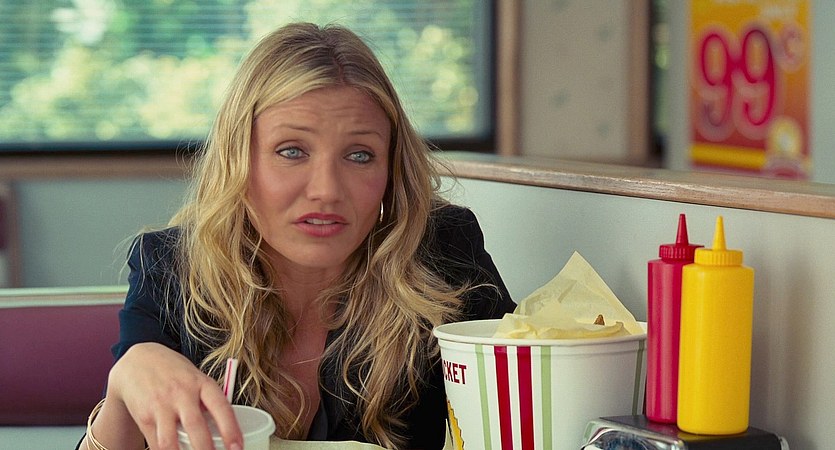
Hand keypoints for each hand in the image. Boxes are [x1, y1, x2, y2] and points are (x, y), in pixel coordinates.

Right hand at [107, 342, 243, 449]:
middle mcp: (181, 393)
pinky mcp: (144, 417)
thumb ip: (208, 401)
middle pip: (195, 426)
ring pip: (170, 441)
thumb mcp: (196, 379)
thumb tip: (224, 429)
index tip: (237, 448)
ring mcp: (160, 405)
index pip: (220, 407)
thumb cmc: (175, 373)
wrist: (138, 361)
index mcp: (201, 383)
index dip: (230, 429)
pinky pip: (155, 443)